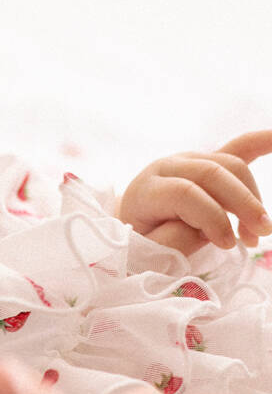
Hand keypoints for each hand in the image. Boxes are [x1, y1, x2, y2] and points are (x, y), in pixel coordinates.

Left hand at [117, 129, 271, 254]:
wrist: (133, 227)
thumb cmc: (140, 243)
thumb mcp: (144, 250)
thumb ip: (171, 241)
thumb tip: (205, 230)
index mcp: (146, 190)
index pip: (185, 193)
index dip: (211, 218)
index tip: (228, 245)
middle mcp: (166, 167)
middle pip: (212, 173)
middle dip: (242, 203)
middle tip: (258, 235)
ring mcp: (188, 160)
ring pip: (231, 165)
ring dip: (252, 196)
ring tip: (257, 232)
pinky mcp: (207, 162)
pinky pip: (239, 147)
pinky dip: (261, 143)